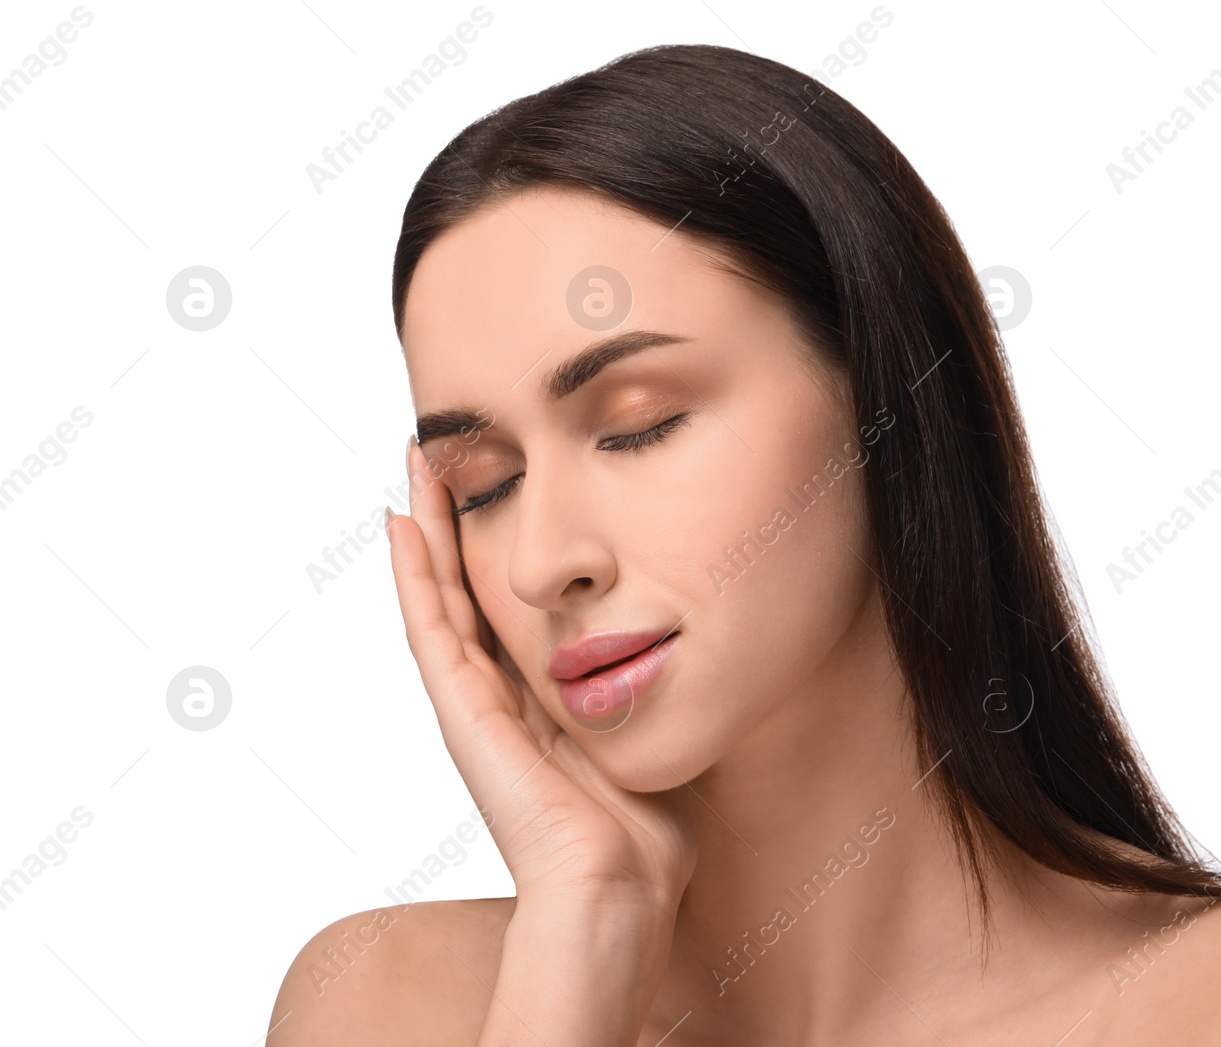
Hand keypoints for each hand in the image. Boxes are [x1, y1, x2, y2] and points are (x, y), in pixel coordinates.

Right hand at [385, 436, 696, 917]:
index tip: (493, 489)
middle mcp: (498, 698)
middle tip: (439, 457)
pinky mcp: (462, 712)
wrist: (616, 889)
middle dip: (453, 524)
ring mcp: (472, 705)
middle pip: (464, 591)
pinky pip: (431, 627)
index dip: (495, 554)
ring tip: (416, 466)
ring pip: (438, 596)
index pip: (507, 610)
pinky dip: (413, 573)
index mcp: (539, 703)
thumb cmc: (644, 833)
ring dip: (426, 530)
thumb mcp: (653, 735)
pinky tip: (402, 521)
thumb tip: (692, 651)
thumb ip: (654, 693)